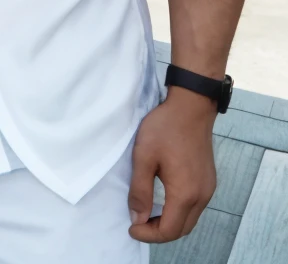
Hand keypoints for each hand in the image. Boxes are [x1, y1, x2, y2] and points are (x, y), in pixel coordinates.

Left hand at [128, 87, 216, 243]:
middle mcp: (202, 196)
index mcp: (185, 193)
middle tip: (138, 224)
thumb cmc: (165, 128)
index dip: (148, 234)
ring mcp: (208, 188)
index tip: (131, 228)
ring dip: (170, 223)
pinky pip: (195, 207)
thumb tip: (137, 218)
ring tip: (149, 215)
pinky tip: (166, 202)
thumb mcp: (144, 157)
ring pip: (190, 220)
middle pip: (181, 229)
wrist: (191, 106)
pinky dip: (180, 212)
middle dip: (159, 233)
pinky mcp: (209, 180)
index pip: (169, 230)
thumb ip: (140, 190)